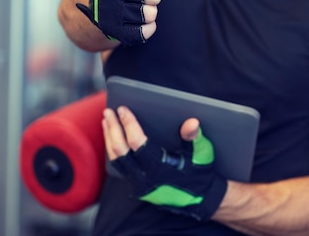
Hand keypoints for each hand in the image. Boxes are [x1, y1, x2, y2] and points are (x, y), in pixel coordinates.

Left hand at [102, 106, 227, 220]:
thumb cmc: (201, 172)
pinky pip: (120, 167)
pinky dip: (115, 150)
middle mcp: (145, 179)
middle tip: (108, 111)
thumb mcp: (202, 154)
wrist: (201, 199)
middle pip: (120, 151)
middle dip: (113, 129)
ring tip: (107, 122)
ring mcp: (139, 185)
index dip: (129, 124)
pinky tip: (115, 138)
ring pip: (116, 160)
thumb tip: (192, 122)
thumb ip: (194, 137)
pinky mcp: (138, 188)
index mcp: (160, 169)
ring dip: (110, 139)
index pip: (137, 143)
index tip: (123, 109)